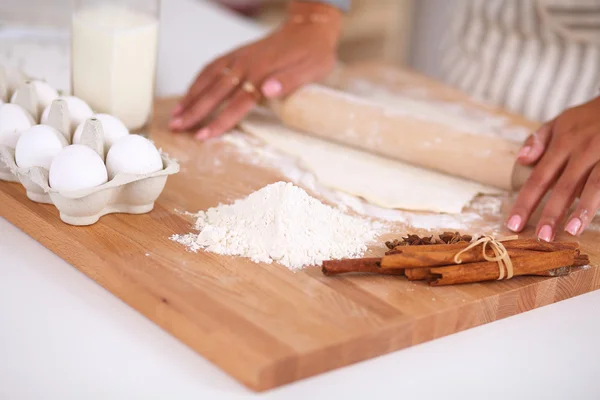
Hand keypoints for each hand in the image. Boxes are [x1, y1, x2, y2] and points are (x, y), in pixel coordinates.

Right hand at [169, 1, 341, 139]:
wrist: (310, 27)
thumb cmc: (315, 53)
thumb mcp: (312, 69)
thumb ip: (290, 81)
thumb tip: (268, 91)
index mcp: (264, 73)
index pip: (238, 103)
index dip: (220, 121)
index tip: (202, 136)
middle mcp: (246, 64)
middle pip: (215, 92)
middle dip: (194, 112)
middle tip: (176, 129)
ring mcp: (239, 58)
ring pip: (208, 79)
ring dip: (190, 97)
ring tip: (175, 116)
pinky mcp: (237, 54)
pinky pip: (212, 68)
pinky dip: (197, 81)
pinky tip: (188, 94)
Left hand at [507, 96, 599, 239]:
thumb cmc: (591, 116)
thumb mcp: (562, 120)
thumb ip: (539, 139)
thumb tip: (521, 160)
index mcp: (563, 143)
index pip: (538, 178)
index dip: (525, 203)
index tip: (513, 224)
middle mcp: (583, 150)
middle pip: (563, 187)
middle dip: (551, 214)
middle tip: (542, 238)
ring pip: (593, 186)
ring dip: (581, 211)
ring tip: (571, 232)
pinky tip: (595, 217)